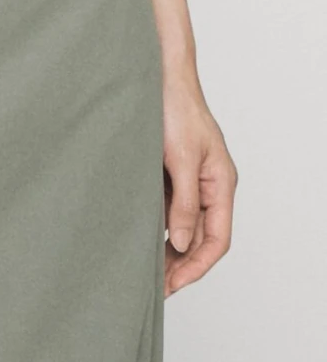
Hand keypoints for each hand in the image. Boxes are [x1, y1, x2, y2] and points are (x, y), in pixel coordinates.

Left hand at [162, 67, 236, 294]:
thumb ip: (184, 202)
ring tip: (145, 270)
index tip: (173, 285)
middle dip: (181, 264)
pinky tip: (139, 238)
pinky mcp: (169, 172)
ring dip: (167, 248)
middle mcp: (208, 185)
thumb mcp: (181, 159)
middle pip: (201, 238)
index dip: (196, 266)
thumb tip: (181, 242)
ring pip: (183, 226)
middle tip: (155, 287)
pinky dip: (157, 226)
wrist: (156, 75)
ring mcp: (189, 180)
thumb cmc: (174, 108)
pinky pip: (167, 208)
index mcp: (220, 183)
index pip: (217, 239)